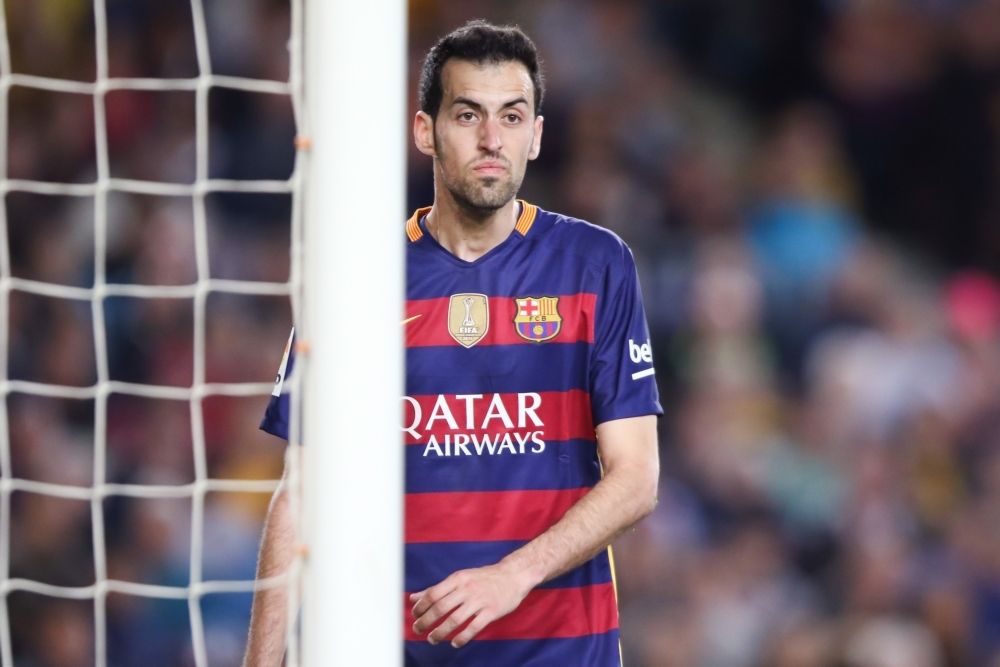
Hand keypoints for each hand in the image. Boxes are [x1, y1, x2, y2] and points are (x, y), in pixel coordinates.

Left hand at [409, 563, 533, 647]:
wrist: (513, 575)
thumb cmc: (483, 578)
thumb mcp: (460, 578)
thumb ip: (437, 589)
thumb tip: (413, 598)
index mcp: (458, 579)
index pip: (434, 593)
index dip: (421, 607)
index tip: (414, 616)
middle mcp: (467, 589)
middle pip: (441, 607)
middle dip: (426, 621)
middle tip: (417, 630)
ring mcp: (480, 600)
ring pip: (455, 620)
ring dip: (440, 632)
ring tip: (432, 639)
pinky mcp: (492, 611)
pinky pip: (474, 627)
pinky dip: (462, 638)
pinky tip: (454, 643)